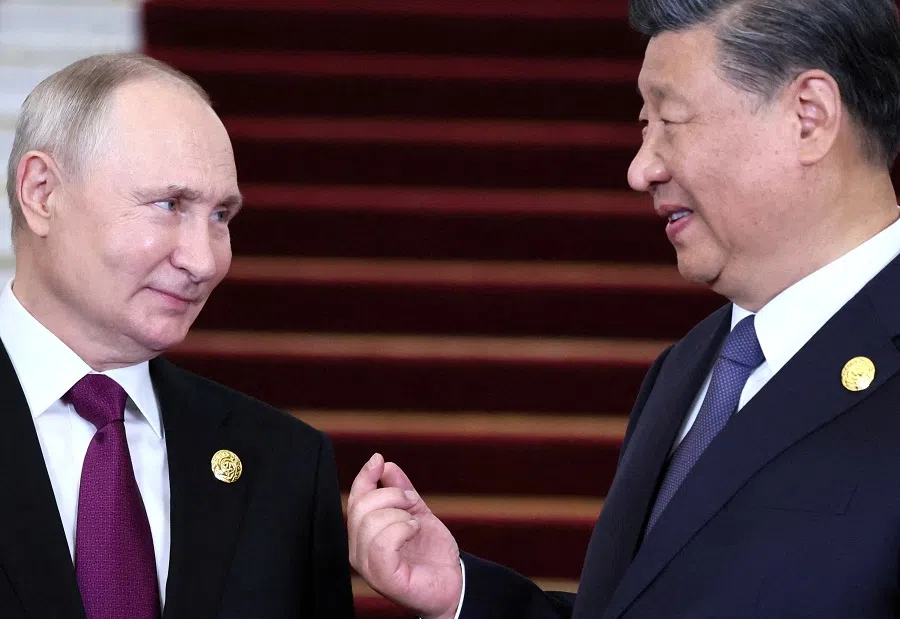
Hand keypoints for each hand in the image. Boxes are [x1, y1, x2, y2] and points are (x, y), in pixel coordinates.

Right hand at [347, 453, 463, 618]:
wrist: (453, 582)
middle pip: (360, 507)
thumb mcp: (417, 512)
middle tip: (412, 502)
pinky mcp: (382, 577)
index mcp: (364, 535)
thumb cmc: (433, 553)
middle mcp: (359, 551)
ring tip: (415, 523)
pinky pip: (382, 543)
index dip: (363, 476)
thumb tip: (386, 466)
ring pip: (370, 522)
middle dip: (392, 495)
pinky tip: (414, 530)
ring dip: (401, 514)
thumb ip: (400, 490)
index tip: (378, 459)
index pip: (354, 500)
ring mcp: (368, 566)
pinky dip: (403, 528)